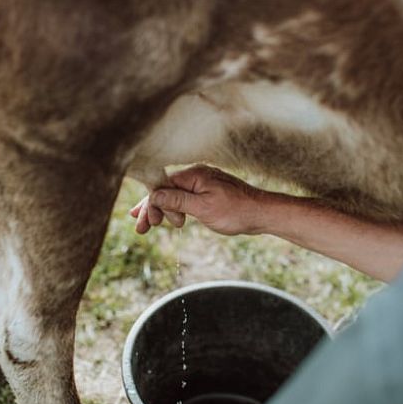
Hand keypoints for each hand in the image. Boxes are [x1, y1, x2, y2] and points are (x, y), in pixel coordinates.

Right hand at [130, 165, 267, 235]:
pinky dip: (174, 207)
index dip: (150, 205)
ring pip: (173, 193)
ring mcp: (202, 182)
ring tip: (150, 225)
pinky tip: (168, 217)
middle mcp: (195, 174)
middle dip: (151, 208)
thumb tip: (154, 195)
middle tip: (140, 229)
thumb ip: (177, 200)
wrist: (262, 213)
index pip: (161, 186)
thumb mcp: (203, 208)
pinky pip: (184, 197)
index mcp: (193, 175)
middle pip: (164, 189)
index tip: (147, 224)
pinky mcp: (207, 191)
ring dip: (162, 209)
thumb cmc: (236, 211)